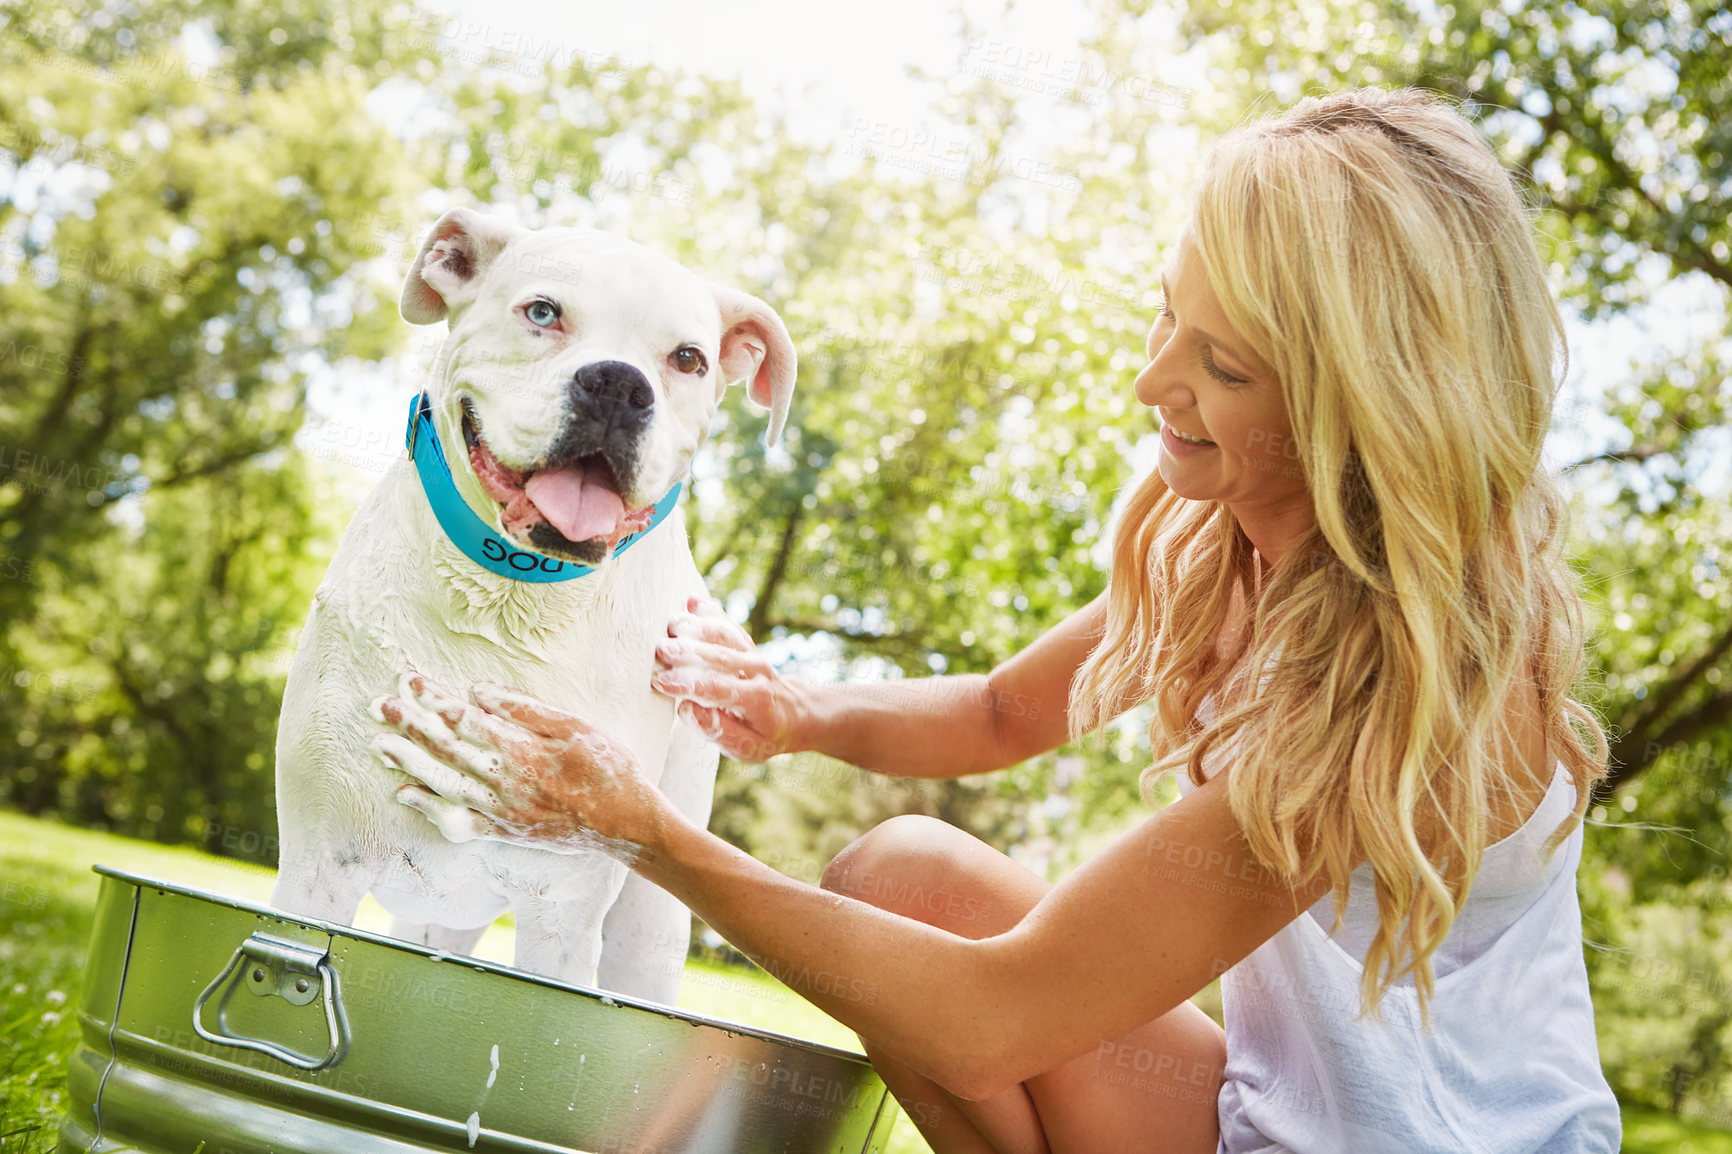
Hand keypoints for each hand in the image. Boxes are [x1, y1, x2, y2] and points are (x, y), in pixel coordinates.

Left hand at [369, 671, 667, 861]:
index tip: (410, 680)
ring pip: (444, 782)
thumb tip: (482, 692)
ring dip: (410, 762)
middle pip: (446, 750)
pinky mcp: (504, 830)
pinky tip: (405, 793)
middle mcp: (503, 781)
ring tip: (381, 744)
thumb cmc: (609, 768)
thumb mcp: (576, 726)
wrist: (626, 824)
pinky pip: (458, 821)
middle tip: (379, 706)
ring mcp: (500, 809)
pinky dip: (429, 807)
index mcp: (520, 750)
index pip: (465, 720)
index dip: (434, 699)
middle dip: (409, 726)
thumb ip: (527, 709)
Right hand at [651, 596, 806, 761]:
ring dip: (696, 627)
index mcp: (755, 699)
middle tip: (660, 650)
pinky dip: (711, 611)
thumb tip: (688, 709)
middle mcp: (755, 670)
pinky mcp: (746, 643)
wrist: (795, 714)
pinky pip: (728, 624)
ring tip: (671, 624)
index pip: (716, 687)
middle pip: (718, 656)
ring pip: (723, 634)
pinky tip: (692, 601)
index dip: (687, 684)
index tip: (661, 681)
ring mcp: (751, 653)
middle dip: (688, 651)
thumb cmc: (763, 735)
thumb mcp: (745, 747)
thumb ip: (717, 730)